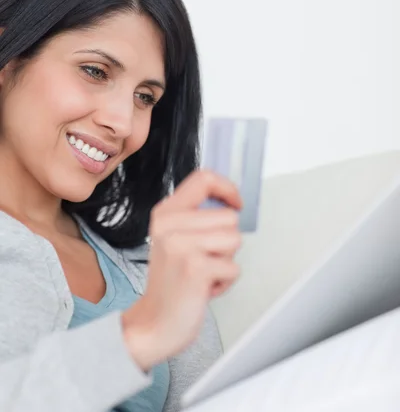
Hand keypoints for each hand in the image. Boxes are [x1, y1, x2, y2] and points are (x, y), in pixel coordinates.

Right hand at [121, 170, 241, 370]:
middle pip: (229, 216)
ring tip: (203, 271)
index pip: (204, 179)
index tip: (235, 203)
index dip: (228, 188)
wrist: (154, 323)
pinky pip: (234, 268)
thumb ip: (195, 216)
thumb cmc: (172, 282)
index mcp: (165, 212)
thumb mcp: (173, 238)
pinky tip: (204, 288)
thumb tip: (229, 200)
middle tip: (204, 258)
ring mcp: (182, 246)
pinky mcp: (196, 268)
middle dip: (226, 240)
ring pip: (235, 239)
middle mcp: (170, 224)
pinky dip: (225, 282)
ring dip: (226, 261)